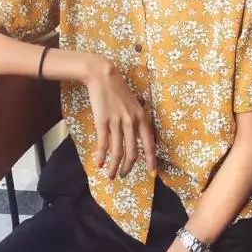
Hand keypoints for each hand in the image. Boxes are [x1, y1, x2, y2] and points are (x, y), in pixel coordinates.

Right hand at [85, 57, 156, 179]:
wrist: (103, 76)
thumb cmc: (118, 89)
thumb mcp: (134, 103)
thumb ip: (137, 119)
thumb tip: (139, 135)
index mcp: (142, 117)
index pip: (149, 144)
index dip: (151, 160)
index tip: (152, 173)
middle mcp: (131, 122)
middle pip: (133, 152)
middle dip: (128, 168)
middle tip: (124, 175)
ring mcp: (117, 122)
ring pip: (118, 152)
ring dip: (114, 167)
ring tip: (111, 175)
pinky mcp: (103, 121)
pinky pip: (104, 144)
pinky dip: (102, 156)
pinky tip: (99, 163)